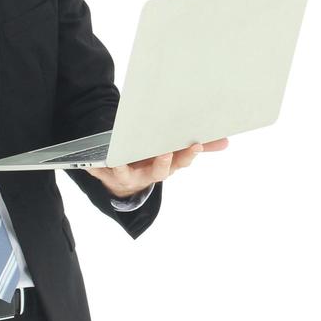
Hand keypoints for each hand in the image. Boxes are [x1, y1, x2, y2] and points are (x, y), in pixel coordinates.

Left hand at [86, 138, 228, 198]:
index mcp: (166, 166)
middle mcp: (149, 174)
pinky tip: (93, 165)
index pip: (181, 162)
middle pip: (159, 172)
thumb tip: (226, 141)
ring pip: (128, 175)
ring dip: (125, 168)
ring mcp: (128, 176)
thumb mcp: (174, 153)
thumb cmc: (151, 160)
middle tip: (165, 152)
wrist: (124, 179)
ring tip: (122, 162)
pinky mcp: (107, 175)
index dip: (187, 155)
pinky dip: (97, 169)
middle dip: (163, 163)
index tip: (195, 145)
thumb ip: (200, 146)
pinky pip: (101, 173)